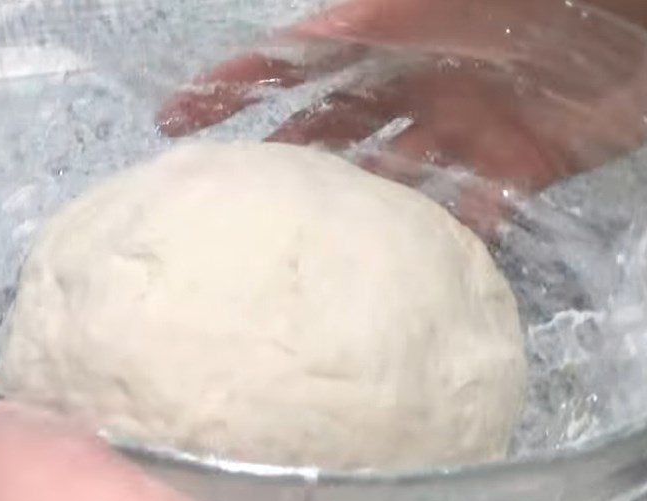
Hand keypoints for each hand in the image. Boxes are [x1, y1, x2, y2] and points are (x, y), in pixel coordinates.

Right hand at [159, 0, 646, 231]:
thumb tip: (307, 36)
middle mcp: (416, 84)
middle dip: (276, 160)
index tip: (177, 118)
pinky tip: (397, 284)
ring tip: (296, 257)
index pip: (297, 59)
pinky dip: (437, 244)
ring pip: (385, 181)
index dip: (235, 86)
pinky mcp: (513, 172)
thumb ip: (388, 14)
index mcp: (397, 30)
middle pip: (328, 129)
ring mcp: (462, 132)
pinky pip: (463, 218)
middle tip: (227, 207)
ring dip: (348, 214)